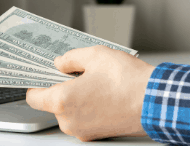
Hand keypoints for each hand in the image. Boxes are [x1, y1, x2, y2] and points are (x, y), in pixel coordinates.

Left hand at [26, 45, 155, 141]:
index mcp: (62, 101)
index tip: (41, 74)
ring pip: (69, 111)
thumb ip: (70, 58)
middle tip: (74, 72)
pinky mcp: (97, 134)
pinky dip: (88, 106)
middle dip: (61, 87)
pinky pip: (84, 118)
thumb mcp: (94, 55)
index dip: (37, 82)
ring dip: (76, 97)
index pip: (33, 96)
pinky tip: (102, 92)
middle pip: (52, 103)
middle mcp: (69, 121)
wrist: (156, 101)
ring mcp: (84, 130)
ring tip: (94, 80)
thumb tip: (60, 63)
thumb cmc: (127, 80)